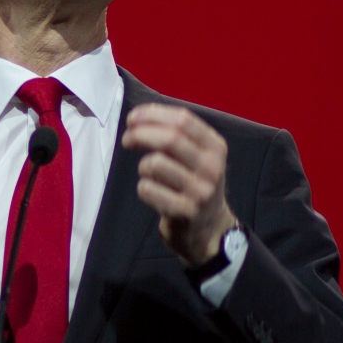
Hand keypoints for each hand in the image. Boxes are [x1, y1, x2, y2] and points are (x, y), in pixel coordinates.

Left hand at [121, 103, 236, 265]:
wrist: (209, 227)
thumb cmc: (193, 182)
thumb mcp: (197, 155)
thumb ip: (177, 134)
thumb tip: (140, 116)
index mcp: (215, 147)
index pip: (183, 120)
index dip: (153, 115)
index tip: (133, 118)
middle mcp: (212, 167)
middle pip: (170, 138)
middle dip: (140, 134)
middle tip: (127, 139)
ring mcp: (200, 191)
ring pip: (155, 163)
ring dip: (143, 165)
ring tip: (148, 174)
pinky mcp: (186, 211)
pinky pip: (148, 189)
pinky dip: (143, 187)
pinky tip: (152, 192)